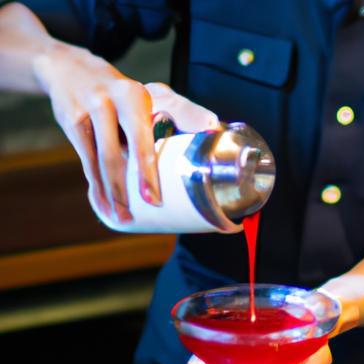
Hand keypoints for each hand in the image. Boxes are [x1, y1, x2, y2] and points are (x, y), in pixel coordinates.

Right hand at [33, 43, 217, 222]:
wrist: (72, 69)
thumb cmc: (125, 93)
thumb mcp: (153, 93)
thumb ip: (183, 111)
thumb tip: (213, 127)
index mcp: (135, 95)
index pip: (142, 137)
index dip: (147, 170)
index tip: (153, 199)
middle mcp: (109, 101)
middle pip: (116, 153)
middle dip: (126, 188)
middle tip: (138, 214)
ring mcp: (87, 113)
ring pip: (100, 161)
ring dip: (111, 193)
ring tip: (123, 217)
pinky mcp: (71, 124)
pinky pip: (86, 162)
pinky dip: (96, 186)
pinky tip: (103, 204)